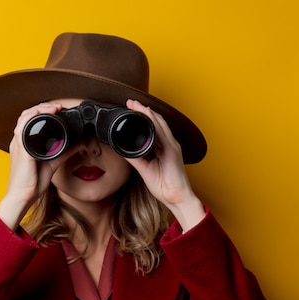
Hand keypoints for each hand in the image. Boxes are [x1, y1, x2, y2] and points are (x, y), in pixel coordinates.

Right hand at [0, 102, 67, 229]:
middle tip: (57, 107)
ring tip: (53, 108)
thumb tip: (79, 144)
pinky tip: (46, 117)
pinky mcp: (21, 151)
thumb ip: (64, 152)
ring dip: (39, 109)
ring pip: (24, 118)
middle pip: (26, 115)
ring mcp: (18, 145)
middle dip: (42, 107)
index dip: (42, 111)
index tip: (57, 110)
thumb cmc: (32, 183)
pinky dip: (34, 119)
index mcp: (24, 144)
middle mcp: (19, 142)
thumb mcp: (52, 163)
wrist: (23, 196)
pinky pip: (24, 130)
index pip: (29, 120)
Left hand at [123, 99, 205, 231]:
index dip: (141, 118)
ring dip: (147, 113)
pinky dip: (155, 123)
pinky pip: (163, 133)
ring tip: (136, 104)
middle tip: (130, 102)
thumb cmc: (164, 186)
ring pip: (159, 124)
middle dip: (143, 111)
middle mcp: (168, 144)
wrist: (176, 197)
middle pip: (155, 122)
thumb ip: (135, 159)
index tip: (129, 111)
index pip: (151, 128)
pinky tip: (148, 115)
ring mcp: (172, 146)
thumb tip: (123, 150)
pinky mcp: (173, 151)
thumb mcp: (145, 170)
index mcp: (162, 148)